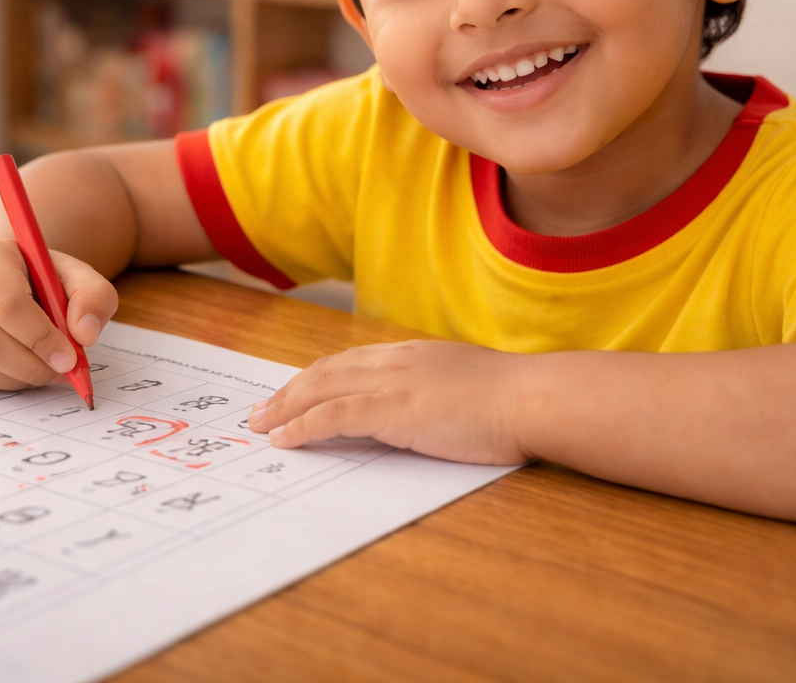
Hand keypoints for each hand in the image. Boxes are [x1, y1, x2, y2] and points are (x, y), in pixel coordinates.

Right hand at [0, 240, 118, 390]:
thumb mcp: (76, 277)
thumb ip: (93, 297)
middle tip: (60, 373)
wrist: (3, 280)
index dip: (40, 338)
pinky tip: (17, 371)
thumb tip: (84, 334)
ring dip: (16, 379)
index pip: (7, 304)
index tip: (69, 359)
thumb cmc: (41, 281)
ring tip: (42, 371)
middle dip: (31, 366)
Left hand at [246, 339, 530, 464]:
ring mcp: (393, 383)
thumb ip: (437, 393)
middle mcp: (396, 361)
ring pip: (321, 389)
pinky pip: (334, 415)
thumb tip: (422, 413)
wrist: (534, 399)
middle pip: (325, 371)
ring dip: (284, 408)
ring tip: (261, 426)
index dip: (316, 378)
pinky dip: (303, 426)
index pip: (350, 362)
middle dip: (289, 391)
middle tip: (261, 411)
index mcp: (413, 355)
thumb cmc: (514, 401)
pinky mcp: (394, 409)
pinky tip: (285, 438)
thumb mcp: (467, 387)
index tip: (294, 392)